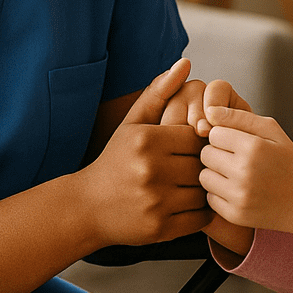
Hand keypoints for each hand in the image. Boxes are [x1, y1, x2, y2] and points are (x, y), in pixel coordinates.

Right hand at [76, 59, 210, 247]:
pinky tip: (187, 204)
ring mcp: (156, 201)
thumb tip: (184, 63)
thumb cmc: (115, 160)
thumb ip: (159, 91)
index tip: (190, 147)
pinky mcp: (160, 228)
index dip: (197, 141)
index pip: (196, 135)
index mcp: (147, 140)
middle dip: (201, 165)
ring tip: (191, 185)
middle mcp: (151, 170)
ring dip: (203, 189)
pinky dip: (200, 212)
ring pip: (203, 191)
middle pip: (202, 163)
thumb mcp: (133, 123)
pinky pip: (200, 218)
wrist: (88, 206)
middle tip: (194, 167)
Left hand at [197, 104, 292, 251]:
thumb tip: (209, 111)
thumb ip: (239, 116)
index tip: (239, 142)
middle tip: (237, 158)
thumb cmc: (287, 160)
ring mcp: (239, 196)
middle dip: (217, 153)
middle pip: (205, 154)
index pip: (214, 133)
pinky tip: (238, 191)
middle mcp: (244, 172)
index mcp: (253, 147)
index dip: (225, 136)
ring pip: (204, 176)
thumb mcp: (272, 130)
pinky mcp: (235, 215)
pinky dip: (220, 194)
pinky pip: (209, 198)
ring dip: (215, 174)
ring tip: (236, 174)